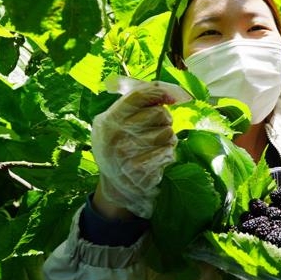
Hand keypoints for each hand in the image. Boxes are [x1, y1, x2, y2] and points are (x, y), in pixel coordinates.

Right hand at [91, 80, 189, 218]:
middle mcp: (115, 134)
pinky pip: (168, 151)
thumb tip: (170, 92)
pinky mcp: (140, 168)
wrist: (116, 186)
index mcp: (108, 119)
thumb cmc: (120, 147)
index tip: (171, 97)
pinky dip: (168, 153)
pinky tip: (157, 158)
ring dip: (168, 138)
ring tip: (157, 145)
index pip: (138, 96)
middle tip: (158, 128)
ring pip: (168, 132)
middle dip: (165, 119)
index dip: (159, 93)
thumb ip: (135, 105)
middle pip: (159, 113)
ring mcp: (127, 152)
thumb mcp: (116, 124)